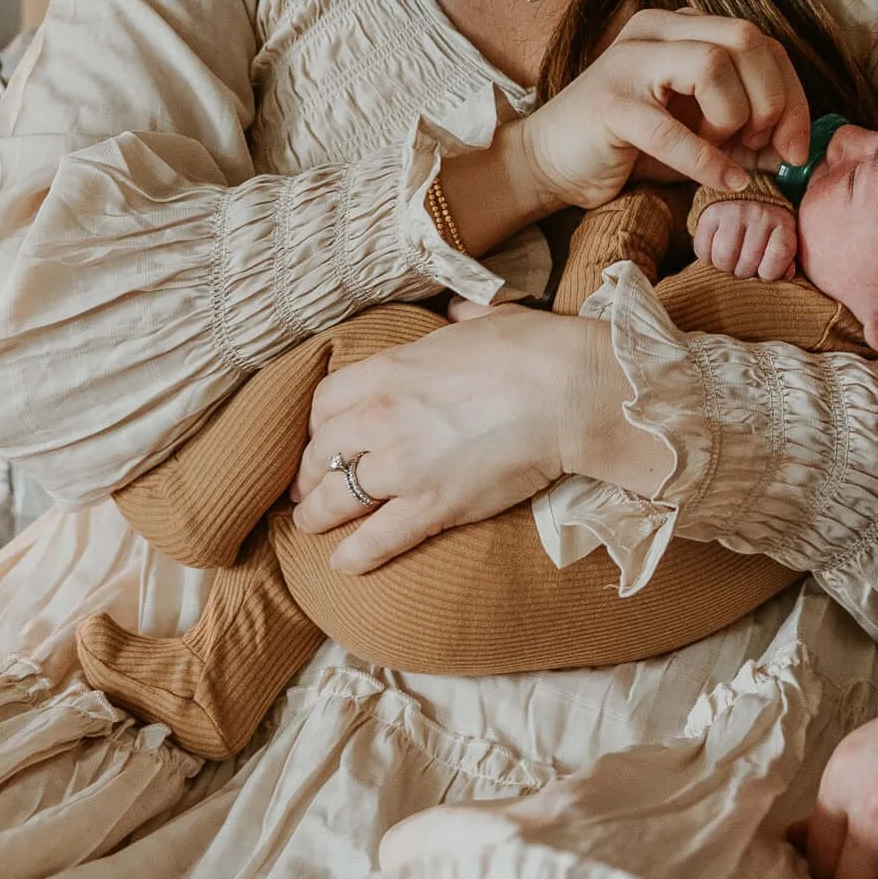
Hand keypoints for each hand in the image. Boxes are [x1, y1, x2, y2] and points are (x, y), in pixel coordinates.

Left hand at [289, 306, 618, 572]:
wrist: (568, 391)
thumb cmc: (533, 347)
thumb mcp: (484, 318)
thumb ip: (457, 320)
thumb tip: (457, 315)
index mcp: (389, 369)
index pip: (324, 401)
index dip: (317, 423)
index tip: (322, 436)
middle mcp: (381, 418)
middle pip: (320, 451)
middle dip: (309, 472)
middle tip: (309, 485)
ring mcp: (402, 466)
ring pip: (335, 500)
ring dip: (318, 515)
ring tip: (311, 525)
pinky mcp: (431, 506)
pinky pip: (376, 539)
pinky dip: (354, 555)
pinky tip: (342, 562)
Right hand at [513, 11, 812, 217]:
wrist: (549, 162)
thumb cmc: (629, 146)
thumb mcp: (697, 128)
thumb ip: (742, 125)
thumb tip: (794, 145)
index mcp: (681, 25)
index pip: (760, 41)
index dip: (791, 92)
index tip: (796, 144)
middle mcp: (657, 30)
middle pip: (746, 39)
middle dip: (773, 99)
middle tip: (766, 146)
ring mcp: (629, 61)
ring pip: (713, 65)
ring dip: (734, 118)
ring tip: (726, 152)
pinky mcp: (609, 102)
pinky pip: (672, 128)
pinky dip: (708, 160)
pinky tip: (725, 179)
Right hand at [695, 196, 799, 280]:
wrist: (744, 198)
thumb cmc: (767, 232)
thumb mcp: (783, 243)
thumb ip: (786, 262)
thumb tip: (785, 275)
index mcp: (783, 222)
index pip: (777, 256)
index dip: (768, 273)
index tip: (763, 271)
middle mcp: (759, 213)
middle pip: (747, 262)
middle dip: (744, 272)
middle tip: (743, 266)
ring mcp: (733, 211)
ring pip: (723, 258)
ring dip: (725, 267)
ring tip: (730, 261)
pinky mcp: (710, 214)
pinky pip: (703, 250)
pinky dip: (707, 258)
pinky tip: (715, 251)